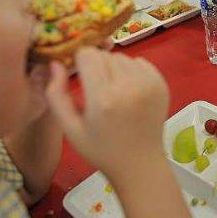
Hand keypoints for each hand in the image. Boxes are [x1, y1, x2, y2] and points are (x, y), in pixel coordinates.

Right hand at [45, 48, 169, 178]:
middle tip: (97, 88)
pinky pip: (140, 62)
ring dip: (114, 68)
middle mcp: (128, 85)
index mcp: (103, 98)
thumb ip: (56, 94)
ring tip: (113, 91)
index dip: (79, 62)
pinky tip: (129, 90)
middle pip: (104, 54)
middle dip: (96, 66)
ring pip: (122, 57)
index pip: (87, 54)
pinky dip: (131, 71)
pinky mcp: (161, 84)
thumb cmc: (100, 149)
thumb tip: (56, 63)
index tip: (80, 76)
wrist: (140, 163)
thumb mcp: (70, 128)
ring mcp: (148, 83)